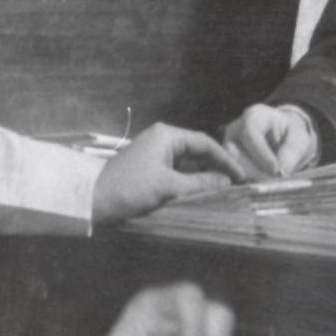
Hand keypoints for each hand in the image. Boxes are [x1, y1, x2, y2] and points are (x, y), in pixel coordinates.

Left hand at [91, 123, 238, 221]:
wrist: (93, 200)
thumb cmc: (131, 188)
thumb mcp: (169, 187)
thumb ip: (201, 183)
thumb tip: (227, 182)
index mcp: (167, 135)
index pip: (205, 143)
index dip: (226, 160)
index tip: (242, 175)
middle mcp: (162, 139)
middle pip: (198, 150)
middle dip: (217, 167)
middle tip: (236, 184)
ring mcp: (154, 153)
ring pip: (188, 162)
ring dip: (204, 175)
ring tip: (223, 190)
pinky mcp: (149, 167)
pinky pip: (177, 171)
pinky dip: (190, 181)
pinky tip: (201, 193)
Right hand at [219, 101, 318, 181]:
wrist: (281, 138)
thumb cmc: (290, 134)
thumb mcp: (299, 138)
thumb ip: (292, 151)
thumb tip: (282, 171)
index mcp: (254, 116)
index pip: (250, 134)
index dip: (261, 154)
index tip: (276, 171)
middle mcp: (235, 130)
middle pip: (234, 153)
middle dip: (254, 172)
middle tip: (273, 184)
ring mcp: (226, 147)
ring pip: (230, 168)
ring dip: (250, 181)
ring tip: (269, 187)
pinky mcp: (226, 163)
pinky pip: (231, 177)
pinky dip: (246, 186)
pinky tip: (260, 189)